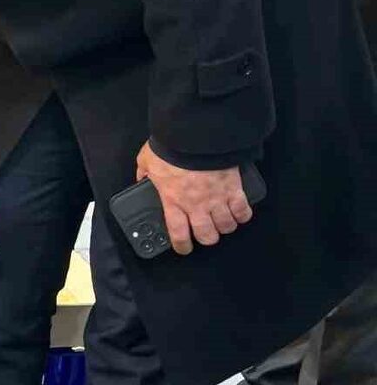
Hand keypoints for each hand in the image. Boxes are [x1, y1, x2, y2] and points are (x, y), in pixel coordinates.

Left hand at [135, 143, 251, 254]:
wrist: (195, 136)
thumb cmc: (170, 148)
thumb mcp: (147, 161)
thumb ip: (144, 174)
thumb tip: (141, 179)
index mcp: (174, 201)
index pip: (179, 234)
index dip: (182, 246)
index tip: (183, 248)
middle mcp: (196, 205)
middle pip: (207, 236)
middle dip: (207, 237)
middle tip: (204, 231)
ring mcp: (217, 199)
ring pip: (227, 226)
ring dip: (225, 226)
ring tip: (221, 221)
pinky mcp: (234, 189)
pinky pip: (243, 211)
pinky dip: (243, 215)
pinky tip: (238, 212)